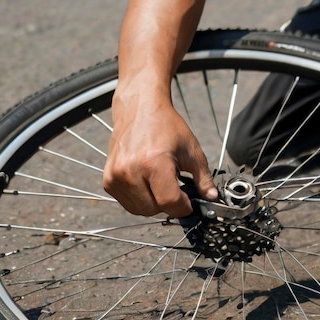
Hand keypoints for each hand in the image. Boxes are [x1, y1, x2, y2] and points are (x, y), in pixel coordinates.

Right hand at [103, 97, 217, 216]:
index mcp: (153, 162)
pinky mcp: (108, 180)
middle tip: (174, 187)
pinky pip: (127, 204)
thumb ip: (203, 178)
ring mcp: (116, 176)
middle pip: (154, 210)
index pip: (169, 203)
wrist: (139, 108)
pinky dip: (139, 199)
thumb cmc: (165, 125)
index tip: (188, 203)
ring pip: (140, 210)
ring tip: (159, 182)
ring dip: (153, 203)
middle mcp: (130, 171)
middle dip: (168, 204)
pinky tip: (146, 182)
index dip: (183, 207)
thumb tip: (212, 197)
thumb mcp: (191, 150)